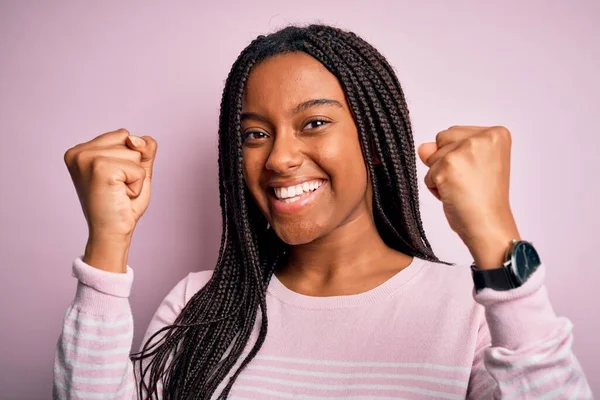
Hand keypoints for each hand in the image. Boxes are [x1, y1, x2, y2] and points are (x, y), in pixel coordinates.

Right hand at [64, 128, 157, 271]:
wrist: (112, 233)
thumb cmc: (122, 204)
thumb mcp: (138, 168)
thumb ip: (142, 148)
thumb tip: (134, 140)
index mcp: (81, 150)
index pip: (124, 134)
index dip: (129, 160)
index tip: (114, 180)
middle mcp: (79, 152)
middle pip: (129, 140)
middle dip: (132, 167)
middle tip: (117, 188)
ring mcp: (87, 159)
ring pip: (135, 153)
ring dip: (135, 177)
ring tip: (118, 192)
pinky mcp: (99, 168)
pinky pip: (138, 169)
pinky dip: (137, 185)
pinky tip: (120, 196)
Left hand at [418, 126, 519, 269]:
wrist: (488, 225)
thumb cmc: (484, 199)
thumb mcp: (469, 165)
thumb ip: (445, 149)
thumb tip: (423, 147)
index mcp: (496, 134)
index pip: (455, 133)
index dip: (458, 156)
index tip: (476, 173)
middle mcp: (483, 137)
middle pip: (442, 138)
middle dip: (447, 161)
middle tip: (468, 181)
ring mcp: (466, 150)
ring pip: (433, 156)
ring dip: (440, 175)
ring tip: (462, 189)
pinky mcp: (449, 165)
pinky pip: (428, 174)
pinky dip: (435, 188)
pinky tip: (454, 195)